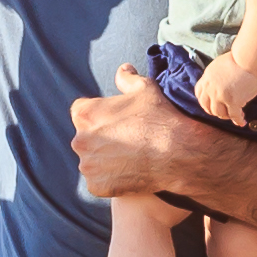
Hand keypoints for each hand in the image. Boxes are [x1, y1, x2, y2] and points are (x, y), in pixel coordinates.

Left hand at [68, 63, 226, 200]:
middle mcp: (79, 140)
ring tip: (129, 158)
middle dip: (101, 138)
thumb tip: (122, 70)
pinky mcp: (96, 186)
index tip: (117, 120)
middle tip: (126, 140)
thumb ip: (127, 79)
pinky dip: (110, 179)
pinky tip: (129, 173)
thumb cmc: (159, 118)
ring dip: (104, 160)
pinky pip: (99, 182)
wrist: (177, 154)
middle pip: (86, 137)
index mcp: (84, 114)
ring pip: (91, 161)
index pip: (82, 111)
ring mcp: (87, 166)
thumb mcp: (145, 89)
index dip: (100, 115)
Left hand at [193, 58, 256, 129]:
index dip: (205, 101)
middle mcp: (211, 87)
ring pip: (219, 113)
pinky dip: (238, 120)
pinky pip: (234, 115)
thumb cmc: (240, 58)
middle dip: (214, 111)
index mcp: (207, 77)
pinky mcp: (232, 101)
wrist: (249, 58)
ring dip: (226, 116)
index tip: (210, 104)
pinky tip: (242, 122)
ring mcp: (220, 95)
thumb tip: (221, 83)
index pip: (199, 93)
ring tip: (233, 116)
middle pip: (207, 106)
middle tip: (222, 113)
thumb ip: (217, 76)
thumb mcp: (220, 65)